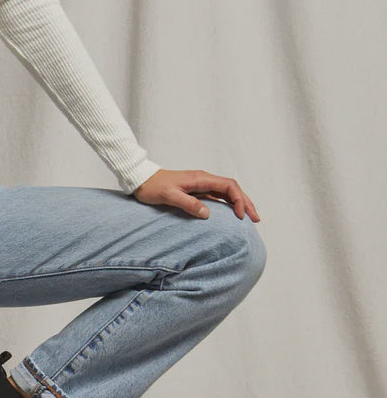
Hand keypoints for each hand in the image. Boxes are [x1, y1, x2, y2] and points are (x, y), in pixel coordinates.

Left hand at [133, 168, 259, 220]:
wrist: (140, 180)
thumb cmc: (152, 187)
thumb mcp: (168, 196)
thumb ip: (187, 204)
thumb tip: (208, 214)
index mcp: (200, 178)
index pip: (228, 186)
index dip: (238, 200)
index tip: (241, 215)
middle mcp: (203, 180)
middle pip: (232, 189)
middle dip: (245, 202)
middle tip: (256, 219)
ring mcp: (200, 185)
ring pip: (226, 192)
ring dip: (239, 203)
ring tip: (248, 218)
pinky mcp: (196, 190)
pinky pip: (217, 196)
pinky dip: (228, 204)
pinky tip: (231, 214)